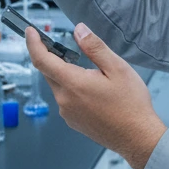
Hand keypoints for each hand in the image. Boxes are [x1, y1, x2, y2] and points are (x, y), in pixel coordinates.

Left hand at [26, 24, 167, 168]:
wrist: (137, 137)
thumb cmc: (131, 105)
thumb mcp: (118, 68)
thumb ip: (95, 47)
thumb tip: (79, 30)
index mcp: (73, 84)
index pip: (42, 60)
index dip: (33, 43)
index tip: (30, 32)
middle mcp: (65, 100)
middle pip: (49, 72)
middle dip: (53, 56)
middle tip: (67, 45)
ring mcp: (67, 113)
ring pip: (58, 85)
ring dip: (66, 73)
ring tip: (92, 71)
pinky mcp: (73, 121)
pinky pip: (65, 98)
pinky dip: (72, 88)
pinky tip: (93, 89)